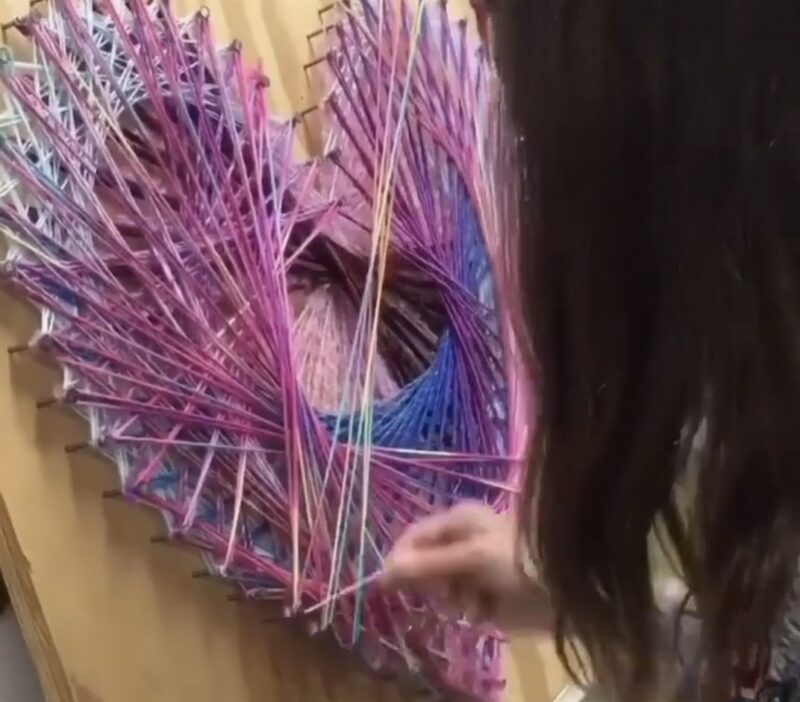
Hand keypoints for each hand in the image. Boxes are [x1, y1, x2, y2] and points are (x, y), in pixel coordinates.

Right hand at [382, 502, 551, 632]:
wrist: (562, 584)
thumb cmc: (513, 558)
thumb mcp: (469, 557)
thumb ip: (427, 565)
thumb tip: (382, 572)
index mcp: (456, 520)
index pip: (414, 537)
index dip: (400, 559)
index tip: (388, 585)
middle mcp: (461, 540)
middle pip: (425, 564)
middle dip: (432, 582)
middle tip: (446, 590)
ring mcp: (473, 567)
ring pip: (441, 588)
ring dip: (451, 599)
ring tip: (472, 601)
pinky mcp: (484, 593)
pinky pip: (460, 603)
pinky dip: (468, 609)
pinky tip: (483, 610)